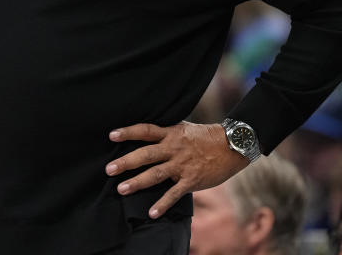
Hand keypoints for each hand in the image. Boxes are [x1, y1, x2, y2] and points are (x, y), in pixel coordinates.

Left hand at [105, 121, 248, 217]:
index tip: (111, 135)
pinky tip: (152, 213)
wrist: (232, 146)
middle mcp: (174, 148)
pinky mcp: (191, 180)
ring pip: (155, 174)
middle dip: (126, 162)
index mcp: (171, 133)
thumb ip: (167, 134)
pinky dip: (163, 204)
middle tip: (109, 169)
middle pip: (145, 154)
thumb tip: (148, 136)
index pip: (146, 130)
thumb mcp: (184, 129)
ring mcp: (182, 165)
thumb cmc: (207, 137)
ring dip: (137, 182)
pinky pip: (174, 193)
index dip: (128, 132)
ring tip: (121, 189)